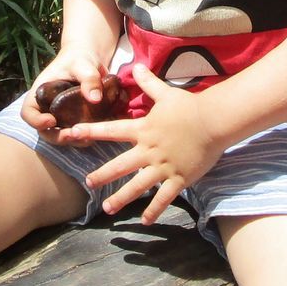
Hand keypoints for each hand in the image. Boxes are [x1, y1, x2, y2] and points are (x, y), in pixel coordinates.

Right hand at [22, 47, 116, 135]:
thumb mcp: (83, 64)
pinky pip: (75, 133)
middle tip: (73, 135)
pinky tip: (96, 134)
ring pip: (60, 135)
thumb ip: (88, 78)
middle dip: (57, 136)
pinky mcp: (74, 120)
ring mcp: (61, 116)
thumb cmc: (79, 58)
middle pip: (44, 131)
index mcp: (41, 94)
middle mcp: (47, 108)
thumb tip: (95, 99)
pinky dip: (84, 137)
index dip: (35, 121)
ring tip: (88, 138)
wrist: (89, 60)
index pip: (28, 113)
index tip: (51, 120)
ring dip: (72, 140)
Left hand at [56, 65, 224, 224]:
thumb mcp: (166, 94)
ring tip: (107, 209)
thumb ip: (148, 83)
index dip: (91, 131)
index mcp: (143, 130)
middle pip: (120, 165)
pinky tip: (145, 220)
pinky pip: (164, 198)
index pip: (112, 130)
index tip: (72, 133)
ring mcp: (163, 166)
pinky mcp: (179, 178)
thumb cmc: (190, 107)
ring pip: (138, 186)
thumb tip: (136, 65)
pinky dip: (154, 210)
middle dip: (102, 175)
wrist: (214, 121)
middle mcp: (149, 150)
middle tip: (88, 183)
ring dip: (121, 198)